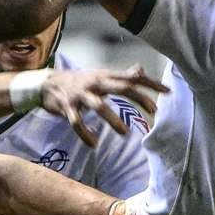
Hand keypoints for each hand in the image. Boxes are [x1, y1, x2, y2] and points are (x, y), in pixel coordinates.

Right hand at [40, 65, 167, 145]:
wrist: (46, 83)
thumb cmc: (78, 81)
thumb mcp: (100, 75)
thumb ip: (120, 75)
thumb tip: (140, 69)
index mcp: (104, 76)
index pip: (131, 77)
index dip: (150, 84)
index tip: (168, 92)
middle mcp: (94, 83)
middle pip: (120, 87)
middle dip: (138, 98)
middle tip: (153, 110)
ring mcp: (80, 95)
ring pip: (99, 106)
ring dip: (112, 119)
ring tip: (125, 133)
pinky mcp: (67, 108)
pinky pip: (77, 122)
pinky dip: (85, 134)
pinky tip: (94, 144)